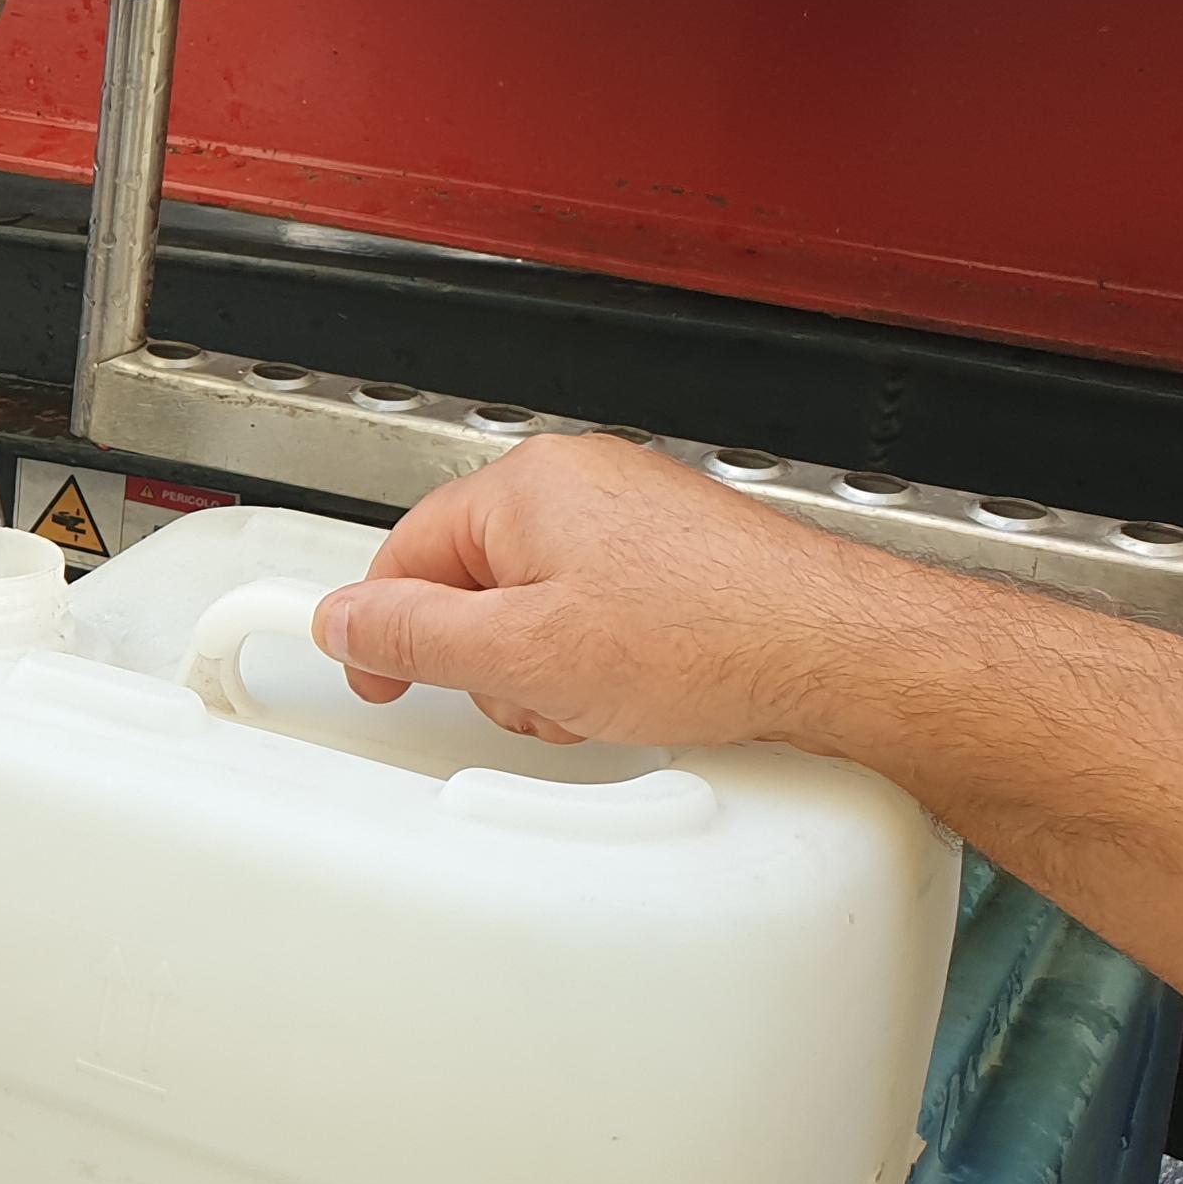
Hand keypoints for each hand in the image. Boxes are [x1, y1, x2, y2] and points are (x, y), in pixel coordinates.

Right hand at [314, 434, 941, 748]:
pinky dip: (601, 660)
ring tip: (602, 697)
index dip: (382, 627)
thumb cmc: (712, 635)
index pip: (406, 554)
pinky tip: (639, 690)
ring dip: (548, 669)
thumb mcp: (524, 655)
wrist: (840, 650)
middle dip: (489, 659)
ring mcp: (635, 519)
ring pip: (537, 605)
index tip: (374, 674)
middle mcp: (580, 485)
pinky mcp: (680, 558)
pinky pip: (598, 610)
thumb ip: (415, 636)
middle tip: (531, 695)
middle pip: (474, 583)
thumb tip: (342, 619)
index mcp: (527, 486)